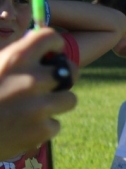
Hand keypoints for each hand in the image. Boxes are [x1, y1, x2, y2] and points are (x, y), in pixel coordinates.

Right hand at [0, 29, 78, 159]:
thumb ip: (11, 57)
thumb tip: (32, 43)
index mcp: (15, 59)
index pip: (50, 37)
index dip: (54, 44)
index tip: (52, 52)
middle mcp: (32, 80)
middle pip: (70, 71)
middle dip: (64, 76)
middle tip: (53, 83)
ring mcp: (39, 107)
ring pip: (69, 99)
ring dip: (55, 104)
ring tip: (33, 109)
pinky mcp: (42, 131)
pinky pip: (54, 125)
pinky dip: (41, 128)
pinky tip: (21, 129)